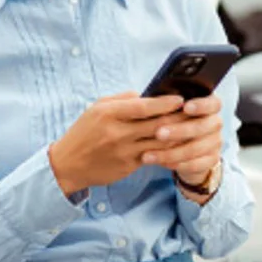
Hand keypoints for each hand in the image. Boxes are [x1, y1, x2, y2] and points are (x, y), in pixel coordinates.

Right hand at [48, 91, 187, 195]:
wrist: (68, 164)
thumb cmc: (84, 132)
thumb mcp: (97, 108)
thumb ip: (122, 99)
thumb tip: (148, 95)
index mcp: (108, 114)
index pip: (144, 106)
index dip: (165, 103)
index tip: (181, 99)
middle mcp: (117, 133)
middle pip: (156, 125)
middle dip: (178, 118)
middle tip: (194, 113)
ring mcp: (124, 152)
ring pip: (160, 143)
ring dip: (178, 136)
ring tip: (191, 128)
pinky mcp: (128, 166)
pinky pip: (154, 157)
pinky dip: (168, 150)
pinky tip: (179, 145)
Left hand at [140, 94, 222, 188]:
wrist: (185, 146)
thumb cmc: (174, 120)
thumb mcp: (172, 110)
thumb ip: (167, 105)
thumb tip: (149, 100)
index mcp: (209, 106)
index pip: (213, 103)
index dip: (201, 105)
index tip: (185, 107)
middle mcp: (215, 123)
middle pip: (201, 127)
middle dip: (179, 131)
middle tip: (158, 133)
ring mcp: (215, 142)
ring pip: (195, 148)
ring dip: (171, 153)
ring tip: (148, 155)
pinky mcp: (211, 160)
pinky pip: (196, 164)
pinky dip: (177, 165)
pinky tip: (161, 164)